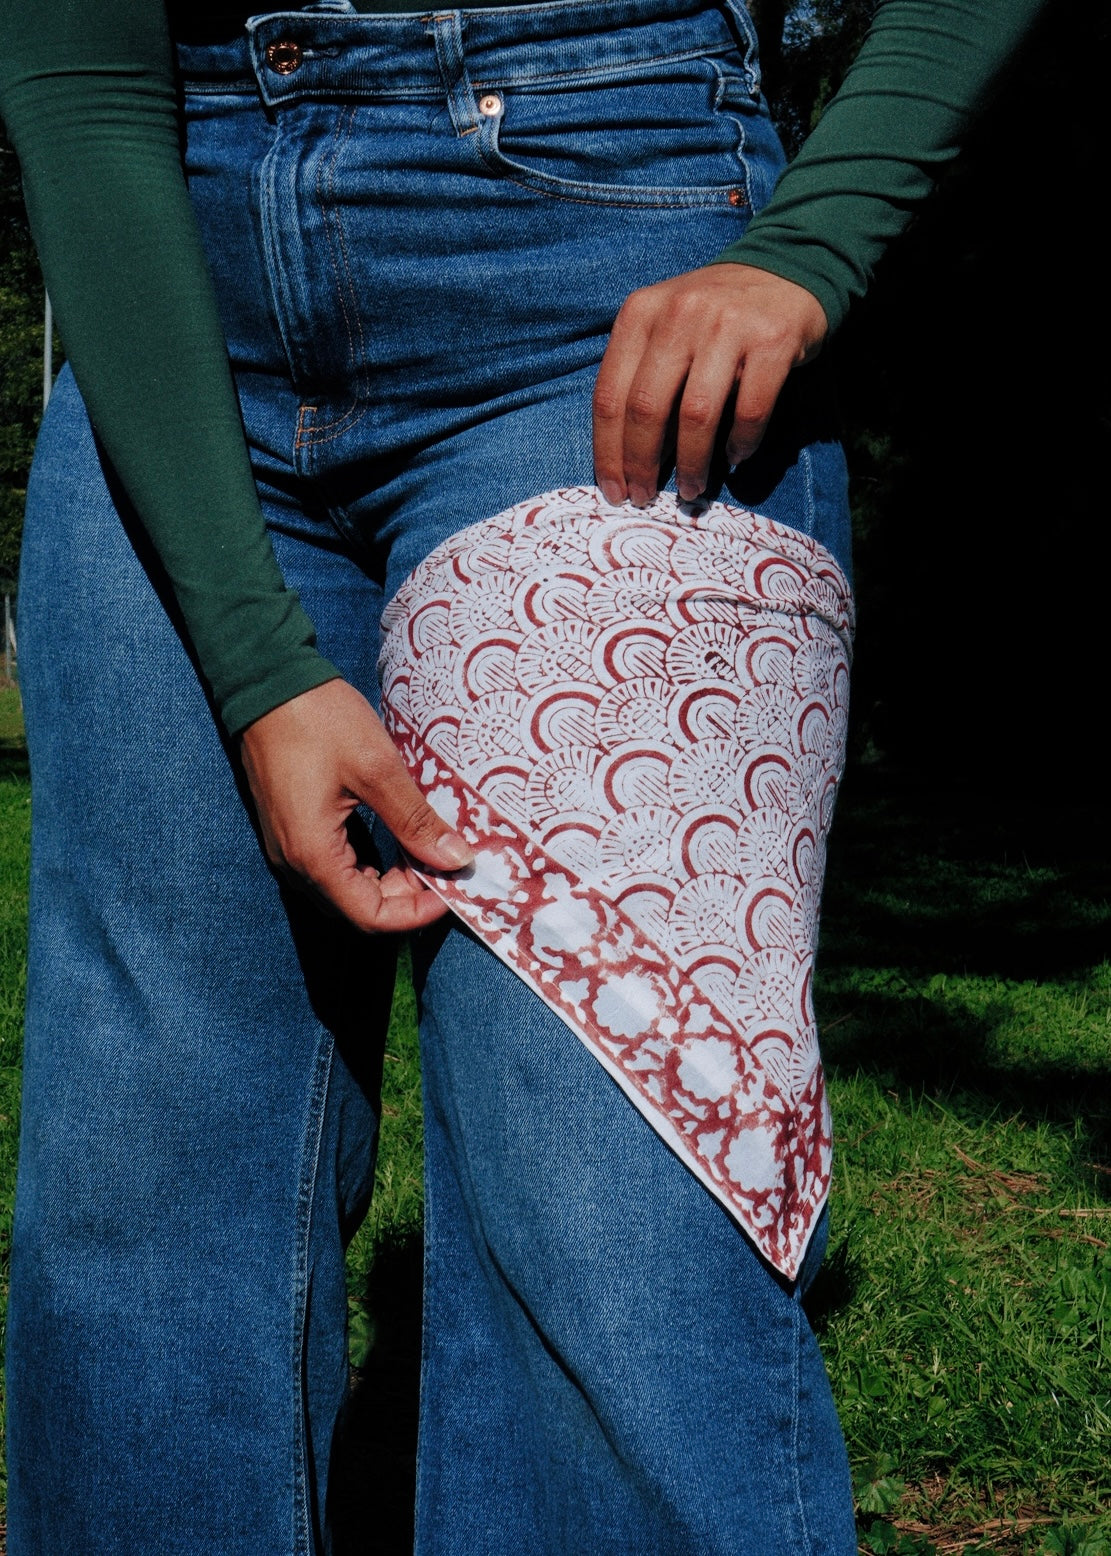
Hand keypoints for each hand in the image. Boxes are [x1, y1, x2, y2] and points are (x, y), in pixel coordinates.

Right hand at [239, 678, 473, 932]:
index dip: (416, 913)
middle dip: (406, 898)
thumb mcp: (377, 769)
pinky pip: (334, 868)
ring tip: (426, 851)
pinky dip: (370, 865)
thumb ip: (415, 820)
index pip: (370, 917)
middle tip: (443, 864)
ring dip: (389, 882)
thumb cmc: (318, 720)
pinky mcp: (292, 830)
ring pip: (346, 891)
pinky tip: (397, 840)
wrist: (267, 681)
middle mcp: (295, 863)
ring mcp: (289, 848)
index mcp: (313, 855)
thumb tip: (456, 859)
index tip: (451, 889)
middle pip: (358, 909)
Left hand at [593, 263, 827, 505]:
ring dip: (691, 464)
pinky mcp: (772, 340)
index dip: (608, 452)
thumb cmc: (715, 313)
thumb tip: (630, 457)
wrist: (786, 267)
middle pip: (647, 409)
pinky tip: (735, 457)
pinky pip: (750, 410)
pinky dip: (741, 443)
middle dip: (642, 465)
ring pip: (696, 415)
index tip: (613, 489)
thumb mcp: (665, 326)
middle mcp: (679, 314)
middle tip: (645, 497)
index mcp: (640, 313)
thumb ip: (643, 375)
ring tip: (691, 488)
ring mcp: (727, 325)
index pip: (609, 395)